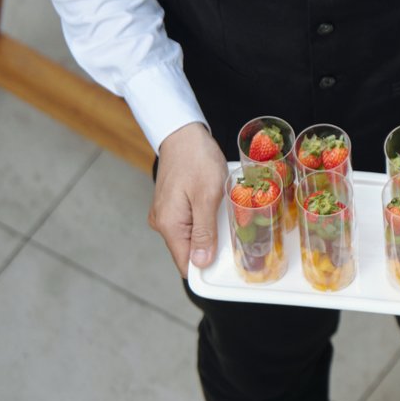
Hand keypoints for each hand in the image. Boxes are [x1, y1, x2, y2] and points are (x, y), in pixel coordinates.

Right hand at [149, 122, 227, 273]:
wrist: (183, 133)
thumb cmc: (196, 160)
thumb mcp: (207, 196)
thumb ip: (204, 231)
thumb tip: (200, 263)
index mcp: (168, 225)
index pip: (185, 262)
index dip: (207, 266)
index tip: (230, 261)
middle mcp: (162, 223)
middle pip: (190, 250)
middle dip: (212, 246)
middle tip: (237, 233)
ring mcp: (166, 213)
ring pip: (192, 235)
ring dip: (211, 230)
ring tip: (228, 214)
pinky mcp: (172, 205)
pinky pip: (191, 221)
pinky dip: (206, 218)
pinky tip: (219, 206)